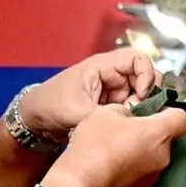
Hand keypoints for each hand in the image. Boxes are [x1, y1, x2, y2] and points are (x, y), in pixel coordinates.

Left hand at [22, 50, 161, 142]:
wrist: (35, 119)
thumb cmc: (50, 105)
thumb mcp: (77, 112)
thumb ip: (106, 116)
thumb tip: (132, 122)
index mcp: (103, 66)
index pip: (139, 59)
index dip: (147, 74)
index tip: (141, 95)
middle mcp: (113, 76)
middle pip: (146, 77)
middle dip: (149, 94)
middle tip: (140, 112)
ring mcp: (114, 91)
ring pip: (142, 95)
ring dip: (143, 109)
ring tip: (132, 122)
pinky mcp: (113, 106)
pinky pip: (133, 109)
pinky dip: (136, 117)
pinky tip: (129, 127)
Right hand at [44, 103, 185, 186]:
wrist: (80, 184)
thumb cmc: (94, 146)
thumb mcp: (107, 112)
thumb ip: (128, 111)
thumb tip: (132, 118)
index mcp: (158, 133)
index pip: (183, 119)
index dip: (171, 112)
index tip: (156, 112)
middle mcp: (163, 156)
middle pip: (167, 138)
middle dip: (152, 132)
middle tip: (128, 129)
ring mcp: (155, 176)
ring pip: (155, 156)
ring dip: (143, 150)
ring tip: (117, 149)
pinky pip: (145, 172)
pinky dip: (135, 167)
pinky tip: (115, 165)